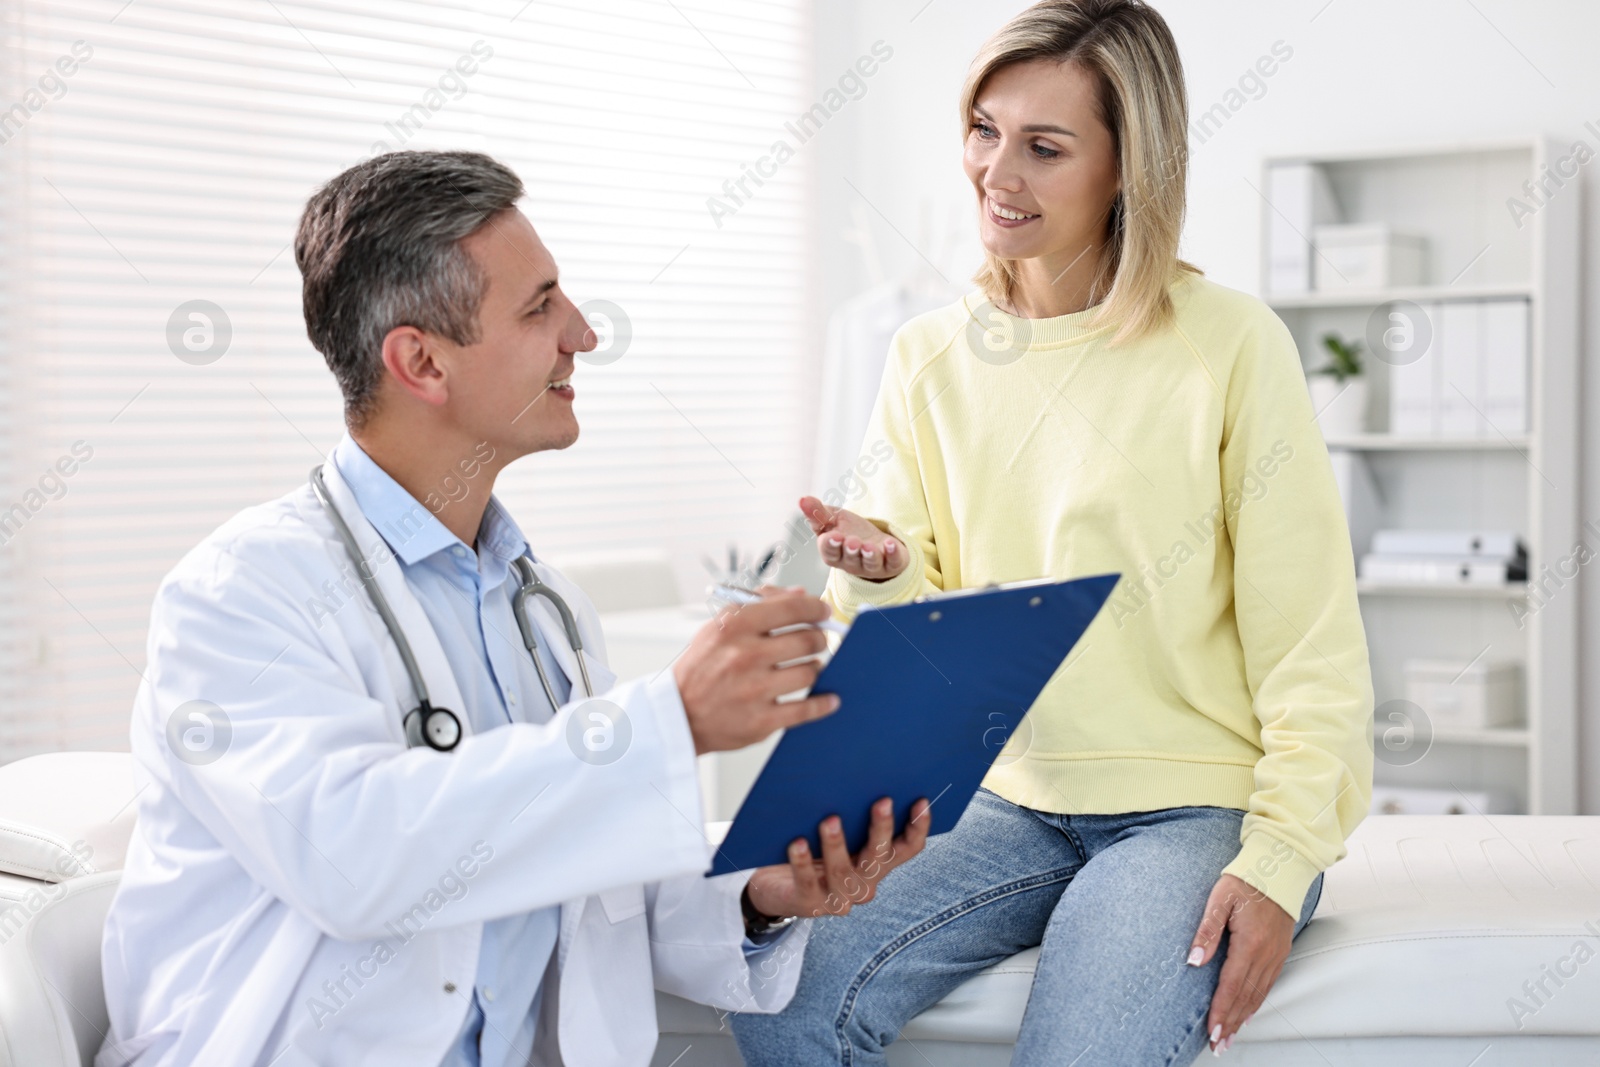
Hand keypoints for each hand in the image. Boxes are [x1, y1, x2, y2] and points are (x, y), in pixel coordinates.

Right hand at [673, 585, 838, 753]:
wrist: (678, 714)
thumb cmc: (701, 668)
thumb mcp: (719, 627)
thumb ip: (759, 605)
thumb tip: (800, 594)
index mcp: (734, 627)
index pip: (792, 608)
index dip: (816, 607)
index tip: (822, 611)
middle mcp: (745, 656)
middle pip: (807, 640)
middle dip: (818, 638)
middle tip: (815, 641)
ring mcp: (754, 690)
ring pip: (810, 672)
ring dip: (814, 668)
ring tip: (807, 667)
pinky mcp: (761, 721)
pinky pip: (806, 708)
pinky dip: (823, 703)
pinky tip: (829, 699)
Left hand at [744, 796, 930, 919]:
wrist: (777, 889)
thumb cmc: (813, 853)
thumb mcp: (840, 834)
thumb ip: (852, 817)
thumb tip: (857, 777)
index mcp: (877, 864)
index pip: (908, 848)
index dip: (918, 827)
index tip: (920, 801)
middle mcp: (864, 883)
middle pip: (879, 856)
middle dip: (882, 828)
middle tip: (882, 802)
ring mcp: (838, 897)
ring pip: (842, 870)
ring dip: (837, 844)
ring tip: (831, 820)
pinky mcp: (809, 903)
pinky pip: (807, 881)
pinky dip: (802, 861)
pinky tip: (797, 842)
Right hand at [799, 496, 907, 581]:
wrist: (875, 542)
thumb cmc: (849, 532)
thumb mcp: (833, 519)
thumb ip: (818, 513)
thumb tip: (802, 499)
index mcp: (834, 554)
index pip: (829, 552)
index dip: (831, 545)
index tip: (834, 535)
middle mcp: (852, 563)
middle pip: (850, 560)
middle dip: (851, 551)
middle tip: (852, 541)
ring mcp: (871, 565)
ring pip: (869, 563)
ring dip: (869, 555)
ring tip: (869, 546)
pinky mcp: (890, 563)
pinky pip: (892, 562)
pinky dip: (892, 554)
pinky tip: (891, 543)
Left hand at [1188, 873, 1294, 1052]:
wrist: (1279, 868)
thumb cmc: (1245, 881)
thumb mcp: (1219, 900)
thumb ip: (1206, 931)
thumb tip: (1194, 960)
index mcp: (1249, 943)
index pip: (1232, 985)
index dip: (1221, 1011)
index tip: (1212, 1031)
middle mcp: (1266, 954)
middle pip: (1246, 997)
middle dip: (1231, 1023)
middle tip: (1218, 1044)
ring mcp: (1276, 955)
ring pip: (1258, 994)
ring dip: (1243, 1017)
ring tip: (1230, 1035)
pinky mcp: (1280, 952)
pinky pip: (1268, 984)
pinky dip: (1256, 1002)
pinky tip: (1248, 1012)